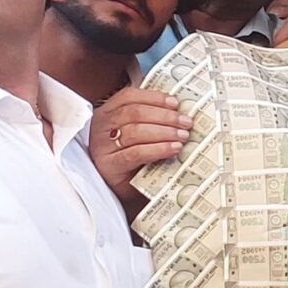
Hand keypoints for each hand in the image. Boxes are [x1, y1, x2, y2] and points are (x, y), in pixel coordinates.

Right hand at [90, 88, 190, 203]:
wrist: (120, 191)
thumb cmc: (131, 160)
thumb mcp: (137, 135)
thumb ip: (149, 121)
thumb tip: (178, 111)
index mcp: (107, 113)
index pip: (128, 97)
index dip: (153, 97)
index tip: (175, 102)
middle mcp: (101, 127)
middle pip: (134, 113)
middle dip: (164, 116)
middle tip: (186, 122)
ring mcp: (103, 147)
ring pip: (136, 131)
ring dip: (164, 131)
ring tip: (183, 135)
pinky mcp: (110, 166)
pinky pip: (136, 153)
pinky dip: (158, 149)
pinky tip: (173, 149)